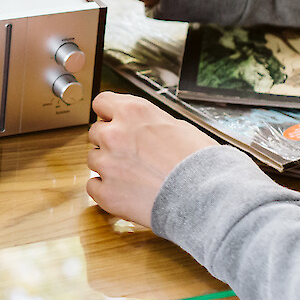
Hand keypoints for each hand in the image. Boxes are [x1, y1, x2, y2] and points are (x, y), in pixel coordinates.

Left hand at [86, 91, 215, 226]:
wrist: (207, 197)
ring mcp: (107, 164)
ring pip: (93, 159)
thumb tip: (141, 126)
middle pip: (95, 132)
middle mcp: (114, 134)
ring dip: (108, 165)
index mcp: (132, 112)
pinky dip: (105, 189)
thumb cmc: (200, 163)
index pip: (101, 103)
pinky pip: (93, 186)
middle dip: (109, 141)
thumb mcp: (178, 126)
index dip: (108, 113)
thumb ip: (149, 123)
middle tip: (130, 153)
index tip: (112, 121)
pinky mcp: (106, 192)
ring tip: (134, 175)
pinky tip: (125, 191)